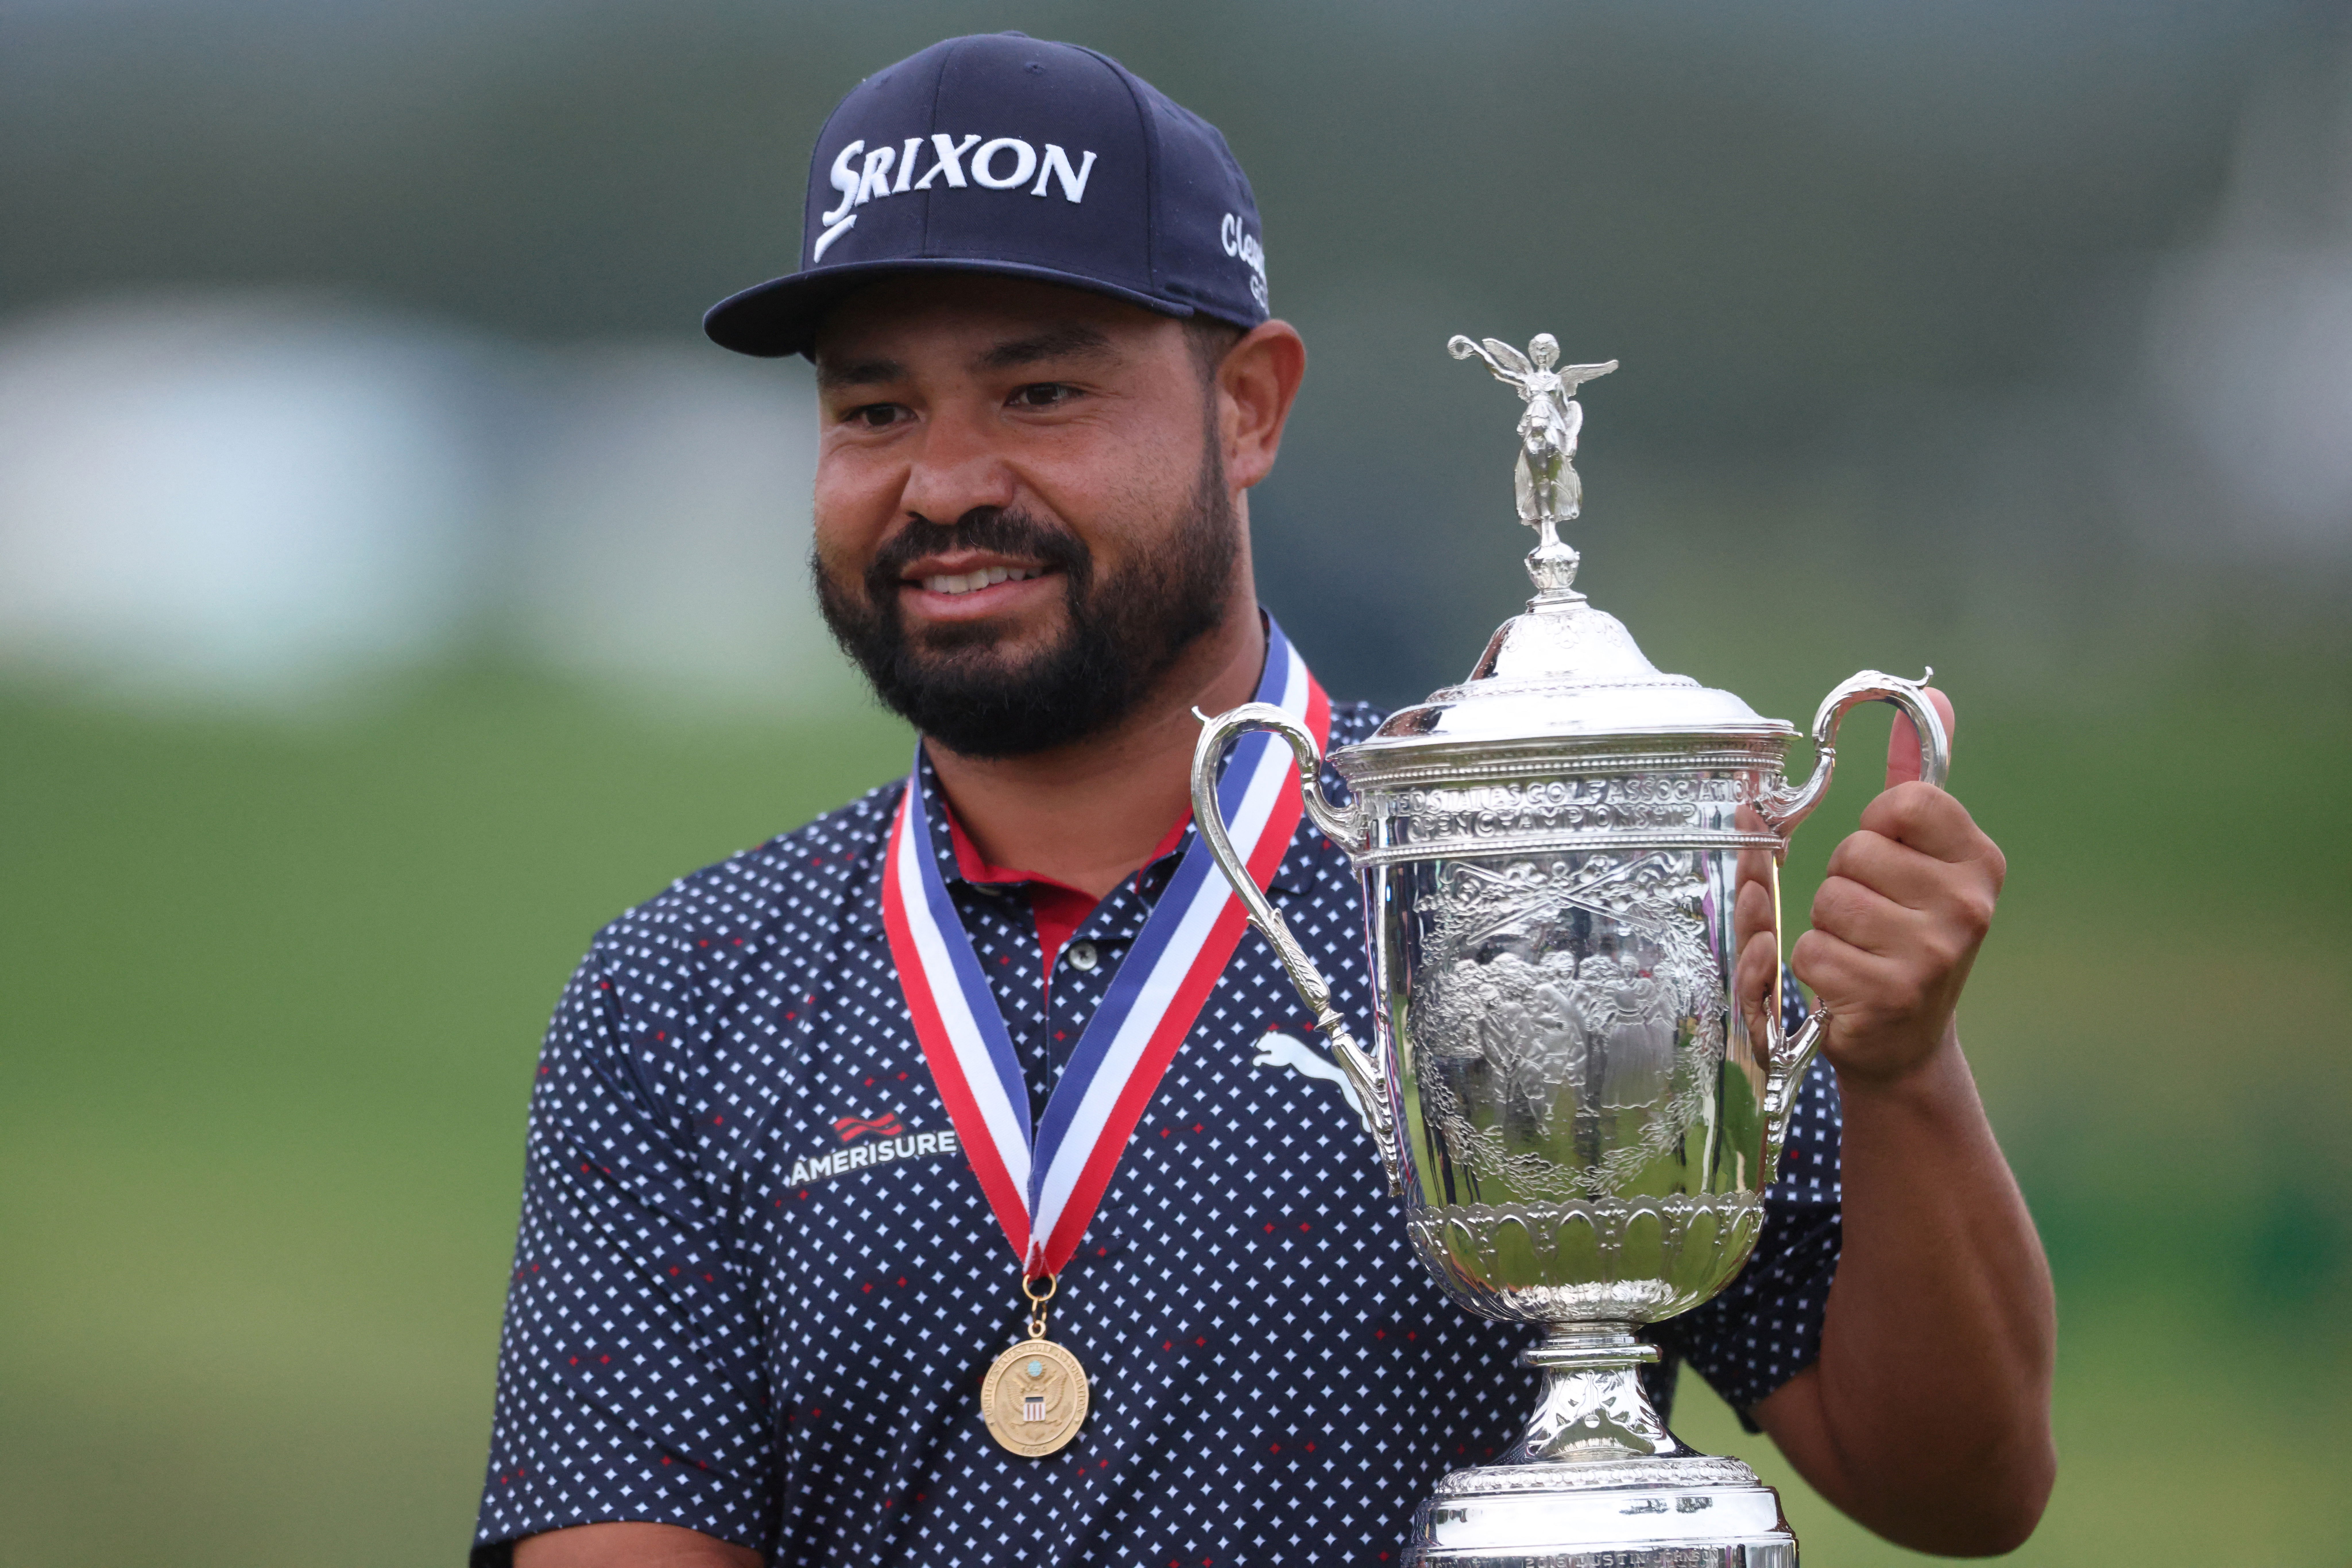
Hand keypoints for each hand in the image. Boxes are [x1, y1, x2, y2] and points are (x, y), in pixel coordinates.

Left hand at [1789, 690, 2005, 1087]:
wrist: (1904, 1039)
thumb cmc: (1904, 932)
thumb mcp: (1921, 855)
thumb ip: (1919, 778)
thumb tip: (1933, 694)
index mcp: (1978, 861)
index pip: (1902, 802)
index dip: (1877, 827)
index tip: (1889, 858)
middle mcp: (1968, 906)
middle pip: (1853, 853)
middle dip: (1844, 881)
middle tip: (1870, 916)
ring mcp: (1933, 954)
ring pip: (1828, 901)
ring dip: (1826, 924)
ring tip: (1859, 948)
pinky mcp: (1891, 995)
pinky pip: (1812, 950)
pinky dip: (1815, 966)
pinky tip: (1847, 982)